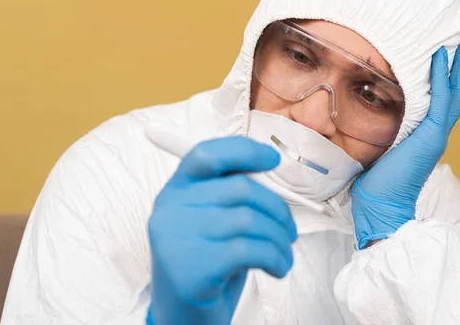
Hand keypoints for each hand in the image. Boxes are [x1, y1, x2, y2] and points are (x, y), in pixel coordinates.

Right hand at [147, 137, 297, 324]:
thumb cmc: (207, 263)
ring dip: (279, 238)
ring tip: (284, 254)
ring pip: (249, 220)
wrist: (183, 317)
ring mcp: (176, 238)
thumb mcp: (214, 221)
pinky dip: (276, 258)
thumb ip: (232, 195)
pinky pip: (250, 250)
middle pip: (240, 189)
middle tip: (289, 231)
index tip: (273, 159)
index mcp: (176, 189)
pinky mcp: (191, 268)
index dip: (244, 151)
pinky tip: (278, 268)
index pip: (207, 154)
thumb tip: (273, 172)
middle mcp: (169, 209)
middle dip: (277, 209)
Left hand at [351, 36, 459, 248]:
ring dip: (459, 67)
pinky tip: (440, 57)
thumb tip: (371, 115)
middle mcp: (436, 133)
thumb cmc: (376, 182)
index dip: (448, 79)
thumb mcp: (382, 147)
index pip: (442, 102)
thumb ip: (386, 131)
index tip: (449, 57)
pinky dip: (441, 78)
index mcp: (426, 135)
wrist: (380, 206)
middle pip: (455, 94)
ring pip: (454, 94)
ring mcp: (436, 134)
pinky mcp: (430, 136)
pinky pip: (439, 101)